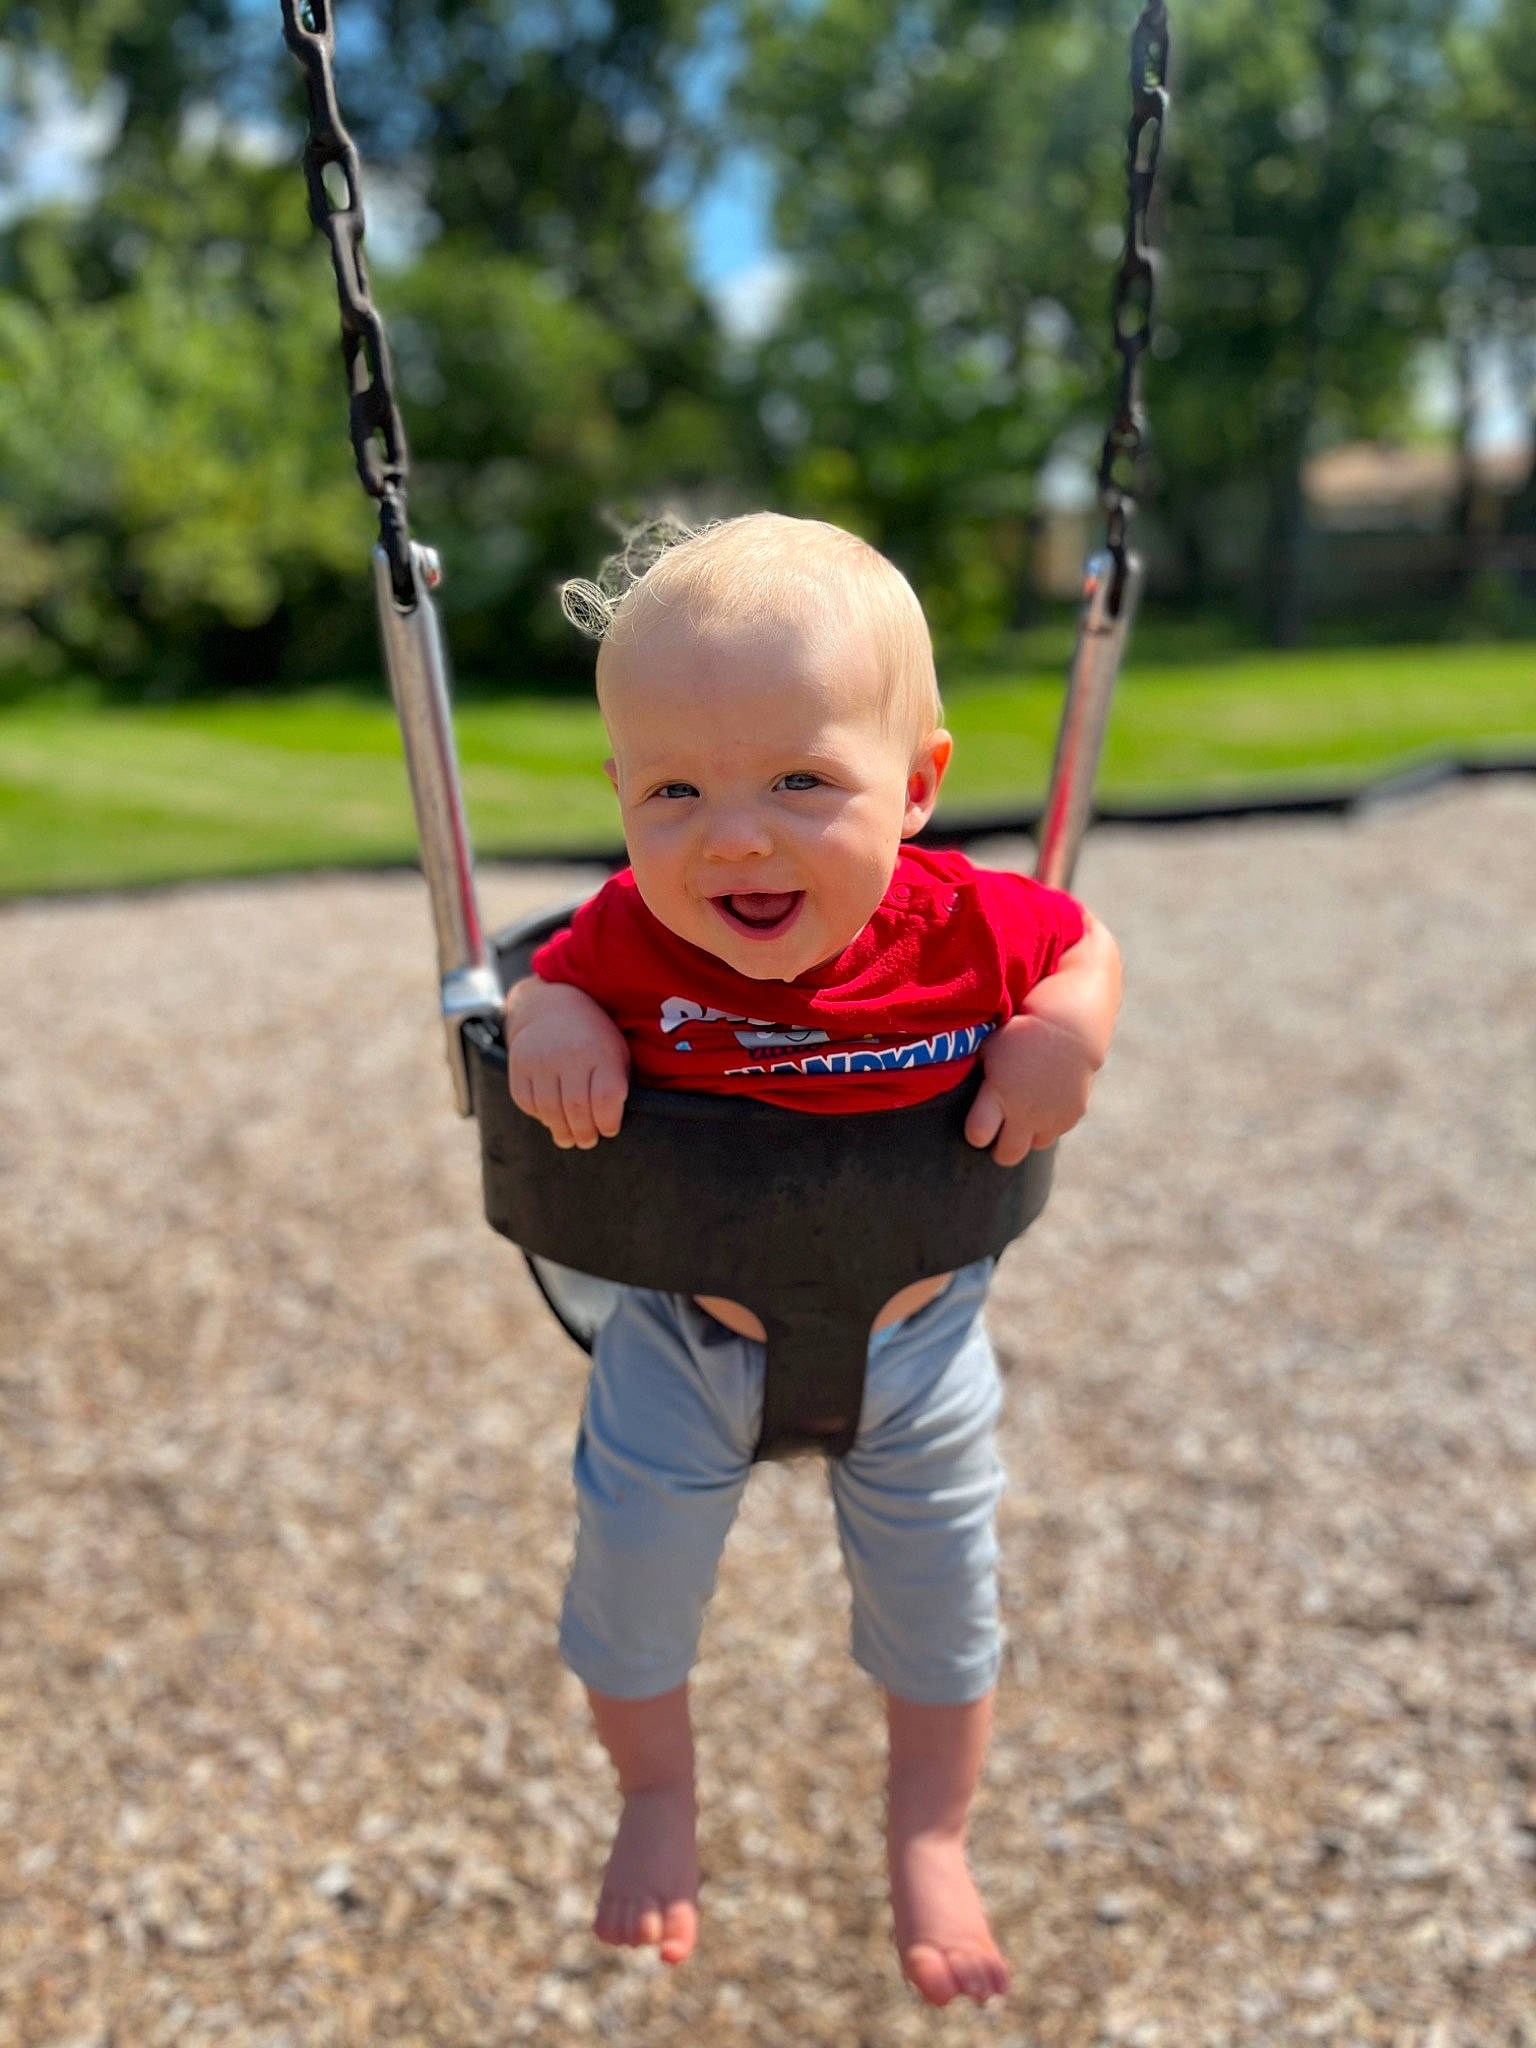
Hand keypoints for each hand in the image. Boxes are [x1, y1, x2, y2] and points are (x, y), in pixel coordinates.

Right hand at [505, 976, 629, 1149]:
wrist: (551, 1005)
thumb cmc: (592, 1037)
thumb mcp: (615, 1052)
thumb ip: (616, 1084)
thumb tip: (609, 1125)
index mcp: (600, 1051)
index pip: (606, 1097)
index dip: (608, 1122)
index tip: (609, 1129)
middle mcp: (569, 1054)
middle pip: (577, 1109)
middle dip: (584, 1134)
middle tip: (587, 1141)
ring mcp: (541, 1059)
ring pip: (550, 1110)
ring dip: (561, 1131)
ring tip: (569, 1138)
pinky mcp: (519, 1065)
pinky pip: (527, 1102)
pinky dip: (539, 1116)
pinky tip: (549, 1116)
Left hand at [964, 1013, 1099, 1166]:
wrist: (1068, 1029)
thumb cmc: (1020, 1034)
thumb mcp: (989, 1049)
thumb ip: (976, 1076)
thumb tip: (953, 1089)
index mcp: (999, 1093)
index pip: (978, 1135)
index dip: (975, 1133)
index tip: (978, 1124)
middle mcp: (1026, 1110)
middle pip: (1007, 1156)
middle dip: (1000, 1150)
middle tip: (998, 1136)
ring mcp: (1051, 1116)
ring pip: (1034, 1146)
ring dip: (1028, 1135)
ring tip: (1025, 1115)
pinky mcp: (1072, 1115)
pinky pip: (1055, 1131)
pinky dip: (1049, 1123)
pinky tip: (1045, 1103)